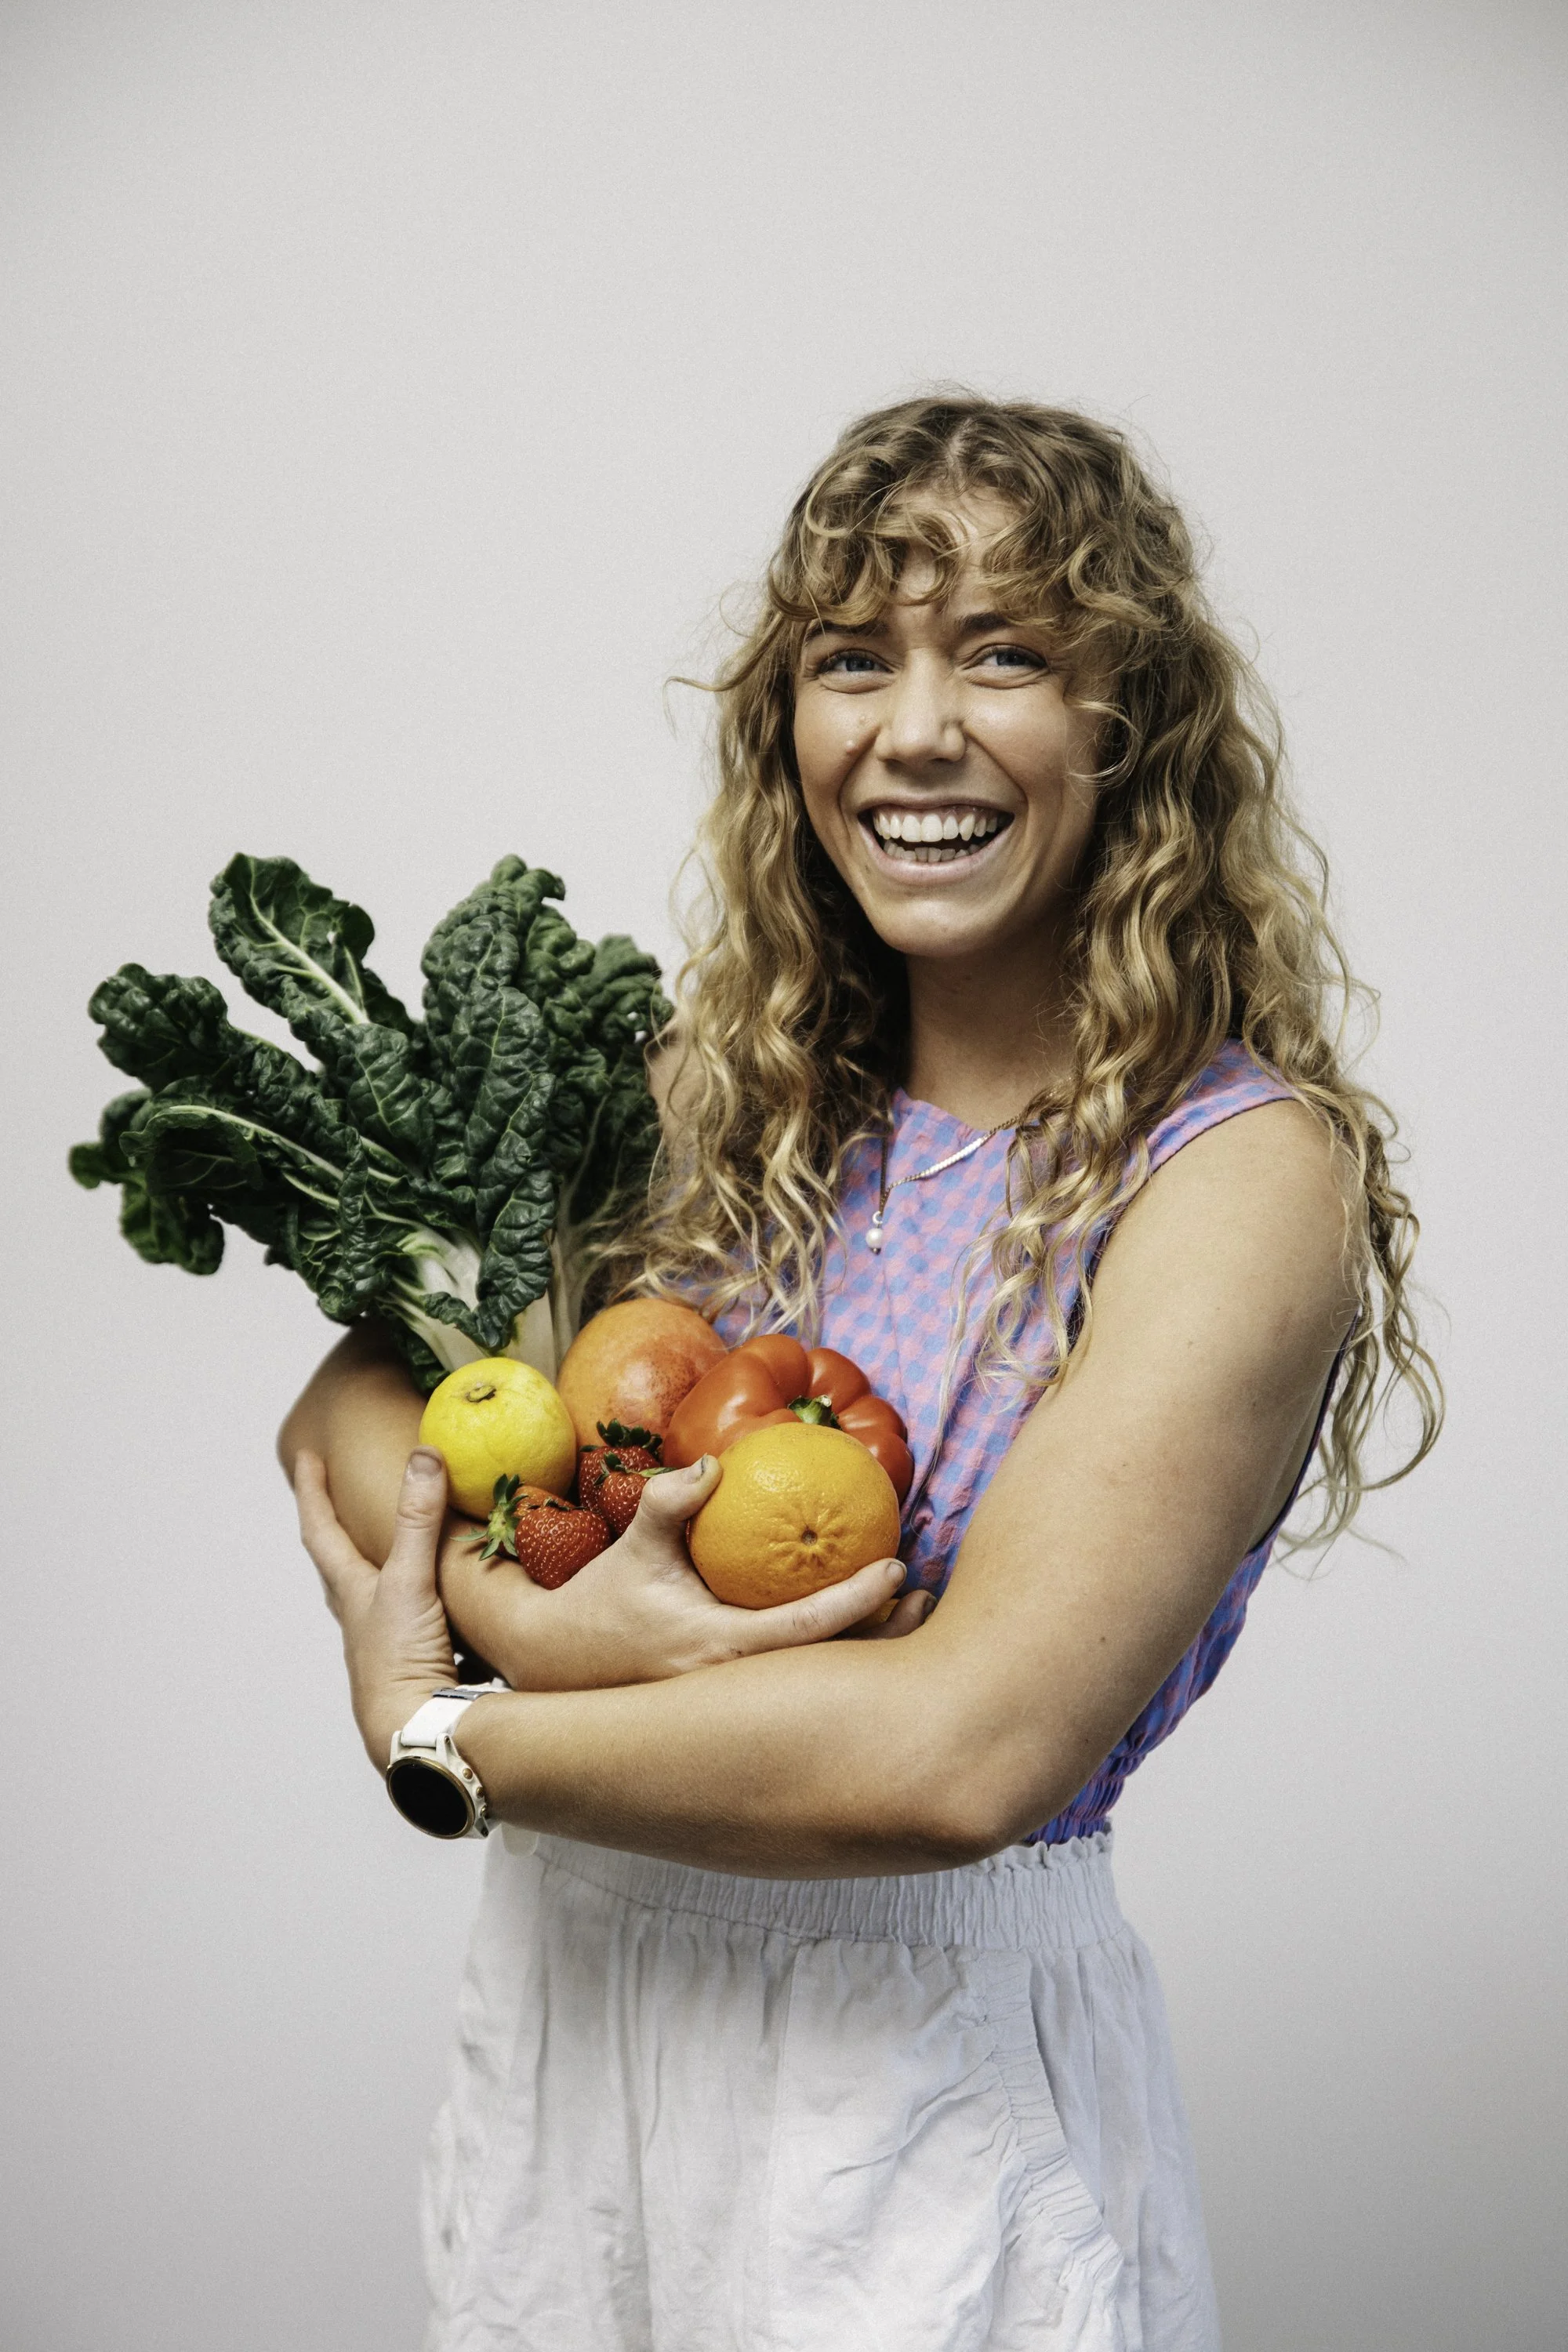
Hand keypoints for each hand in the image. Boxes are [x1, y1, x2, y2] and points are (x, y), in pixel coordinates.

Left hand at [294, 1445, 455, 1769]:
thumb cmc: (400, 1662)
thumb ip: (418, 1521)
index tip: (305, 1457)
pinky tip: (457, 1607)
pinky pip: (421, 1626)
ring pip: (376, 1599)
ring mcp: (388, 1647)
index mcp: (353, 1592)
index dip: (313, 1492)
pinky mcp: (420, 1669)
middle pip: (339, 1568)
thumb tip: (423, 1455)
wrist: (416, 1735)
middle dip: (336, 1531)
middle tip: (338, 1500)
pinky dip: (433, 1607)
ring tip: (399, 1548)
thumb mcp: (410, 1583)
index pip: (322, 1532)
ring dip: (383, 1571)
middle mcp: (363, 1619)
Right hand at [436, 1455, 913, 1691]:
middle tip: (926, 1596)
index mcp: (721, 1648)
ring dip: (870, 1647)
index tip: (899, 1567)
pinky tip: (861, 1625)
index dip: (860, 1599)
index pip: (809, 1627)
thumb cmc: (602, 1601)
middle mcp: (738, 1681)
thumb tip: (711, 1465)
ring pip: (822, 1676)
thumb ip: (670, 1501)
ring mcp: (738, 1697)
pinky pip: (800, 1675)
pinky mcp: (736, 1698)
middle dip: (886, 1636)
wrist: (557, 1662)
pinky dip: (836, 1651)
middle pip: (833, 1665)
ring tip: (912, 1611)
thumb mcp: (635, 1544)